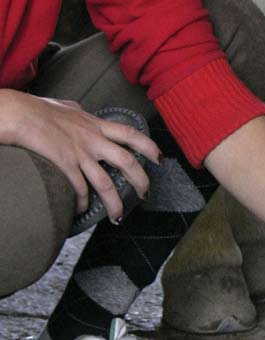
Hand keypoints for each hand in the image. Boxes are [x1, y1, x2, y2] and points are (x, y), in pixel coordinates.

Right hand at [0, 90, 160, 222]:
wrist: (16, 113)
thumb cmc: (38, 109)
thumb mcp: (68, 108)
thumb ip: (81, 114)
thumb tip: (84, 112)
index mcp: (95, 125)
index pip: (131, 134)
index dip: (149, 147)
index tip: (160, 159)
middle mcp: (92, 139)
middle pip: (127, 162)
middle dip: (141, 181)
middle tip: (146, 194)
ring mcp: (79, 153)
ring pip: (106, 183)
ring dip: (115, 204)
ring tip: (119, 218)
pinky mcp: (64, 164)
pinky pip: (80, 190)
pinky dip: (83, 203)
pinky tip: (83, 211)